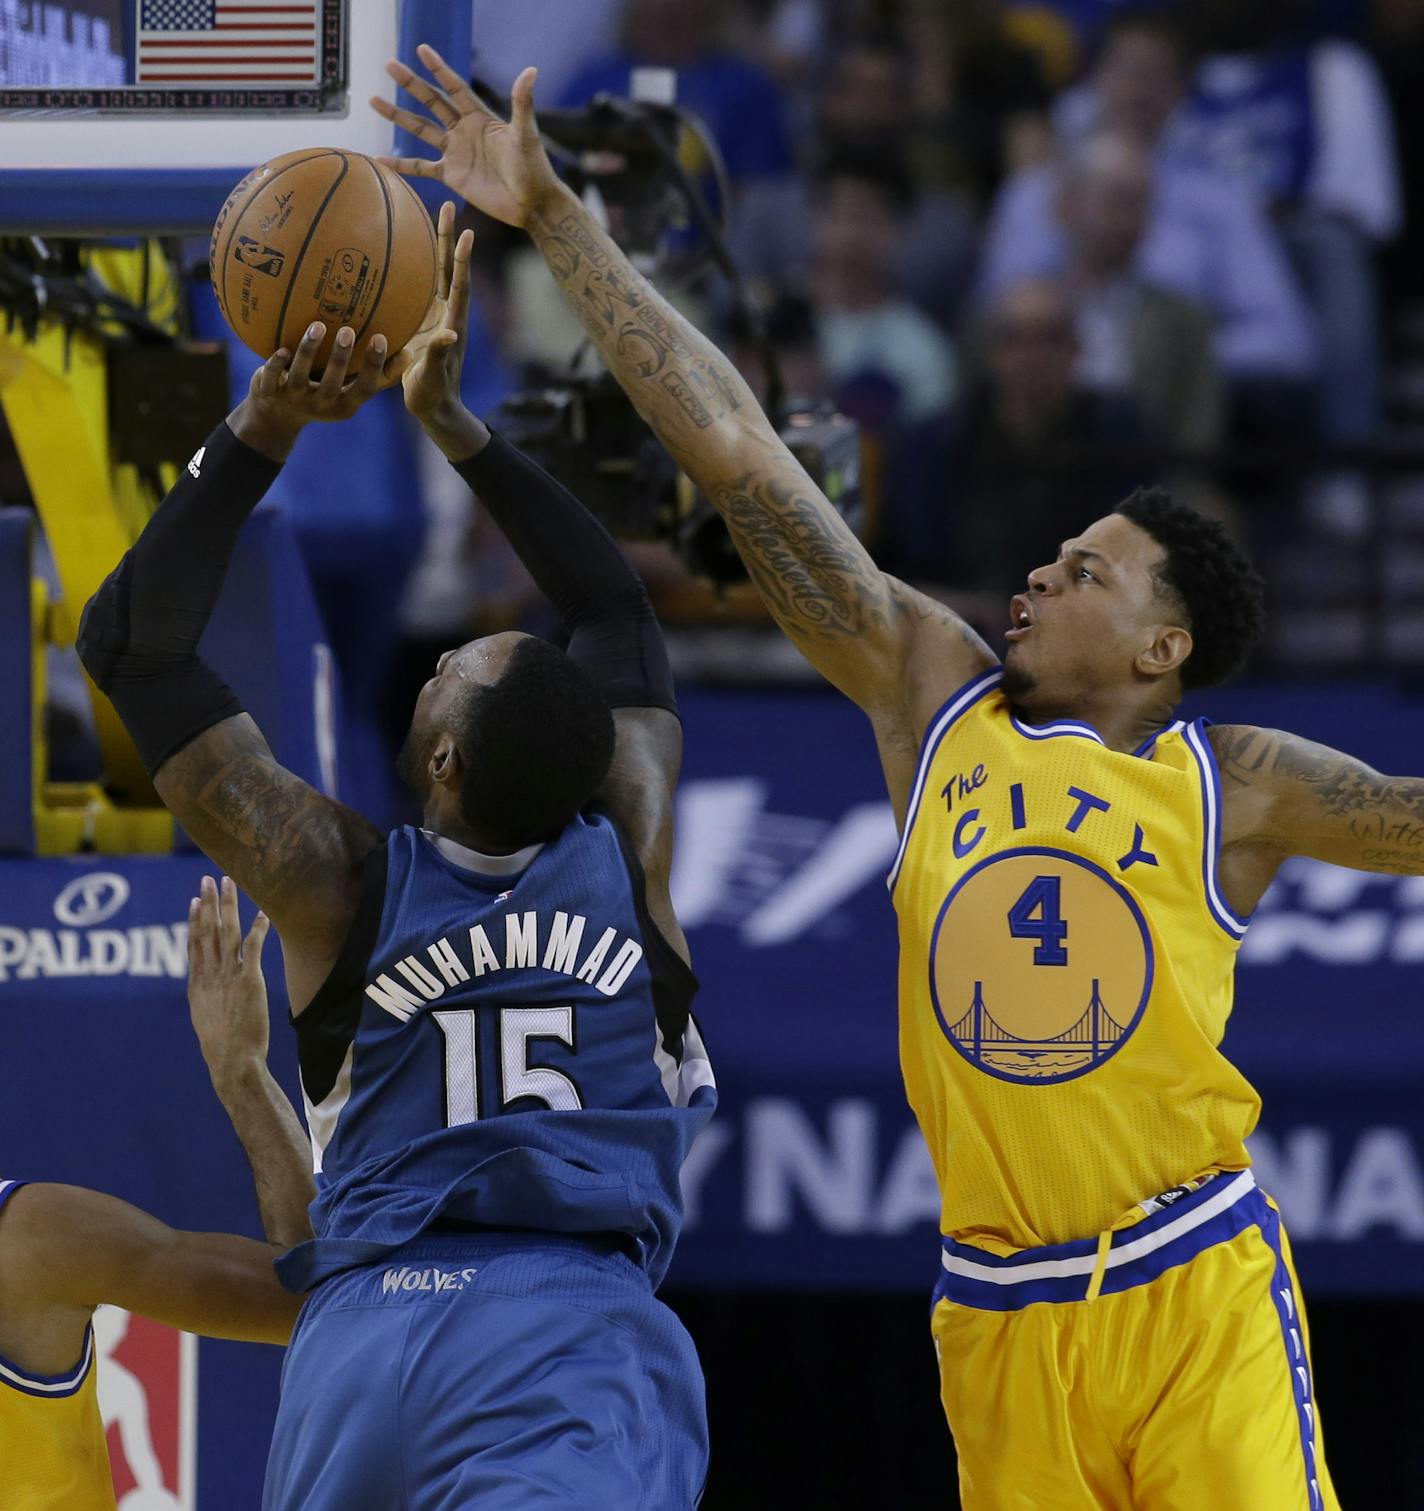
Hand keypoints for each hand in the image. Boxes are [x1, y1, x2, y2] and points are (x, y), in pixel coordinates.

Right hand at [186, 875, 270, 1087]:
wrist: (232, 1061)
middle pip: (208, 930)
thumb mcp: (205, 1015)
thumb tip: (207, 985)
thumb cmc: (222, 1044)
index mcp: (198, 983)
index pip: (195, 943)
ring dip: (229, 906)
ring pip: (227, 932)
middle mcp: (210, 974)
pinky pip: (253, 948)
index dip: (195, 920)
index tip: (195, 900)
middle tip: (208, 879)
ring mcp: (229, 976)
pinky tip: (262, 914)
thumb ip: (207, 994)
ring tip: (229, 884)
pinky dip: (258, 930)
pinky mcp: (248, 980)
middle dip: (209, 903)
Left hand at [229, 321, 409, 460]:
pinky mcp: (268, 392)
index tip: (380, 338)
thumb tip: (410, 352)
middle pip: (332, 384)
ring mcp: (293, 399)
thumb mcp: (352, 390)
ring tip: (318, 326)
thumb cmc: (324, 394)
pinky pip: (270, 377)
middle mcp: (320, 404)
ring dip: (308, 352)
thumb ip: (380, 375)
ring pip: (300, 377)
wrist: (276, 415)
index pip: (364, 389)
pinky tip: (282, 348)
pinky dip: (275, 364)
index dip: (374, 366)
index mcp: (345, 405)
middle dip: (340, 359)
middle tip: (348, 331)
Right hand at [371, 47, 562, 228]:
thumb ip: (523, 103)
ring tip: (375, 100)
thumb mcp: (525, 134)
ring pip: (421, 129)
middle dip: (411, 84)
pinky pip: (421, 167)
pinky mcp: (452, 175)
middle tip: (389, 65)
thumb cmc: (534, 168)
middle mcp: (464, 131)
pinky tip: (380, 159)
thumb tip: (531, 70)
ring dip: (399, 116)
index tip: (422, 50)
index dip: (439, 68)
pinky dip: (402, 165)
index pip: (455, 87)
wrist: (531, 204)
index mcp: (480, 118)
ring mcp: (456, 152)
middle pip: (432, 102)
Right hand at [400, 199, 474, 421]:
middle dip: (448, 238)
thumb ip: (440, 356)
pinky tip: (400, 248)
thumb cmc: (434, 396)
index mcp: (452, 323)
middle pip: (448, 268)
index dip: (463, 260)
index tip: (468, 232)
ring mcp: (435, 315)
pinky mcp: (422, 320)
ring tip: (429, 214)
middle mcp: (447, 313)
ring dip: (433, 244)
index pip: (460, 286)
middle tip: (448, 206)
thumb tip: (450, 335)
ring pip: (435, 273)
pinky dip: (413, 265)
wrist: (434, 408)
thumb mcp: (434, 377)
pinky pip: (418, 286)